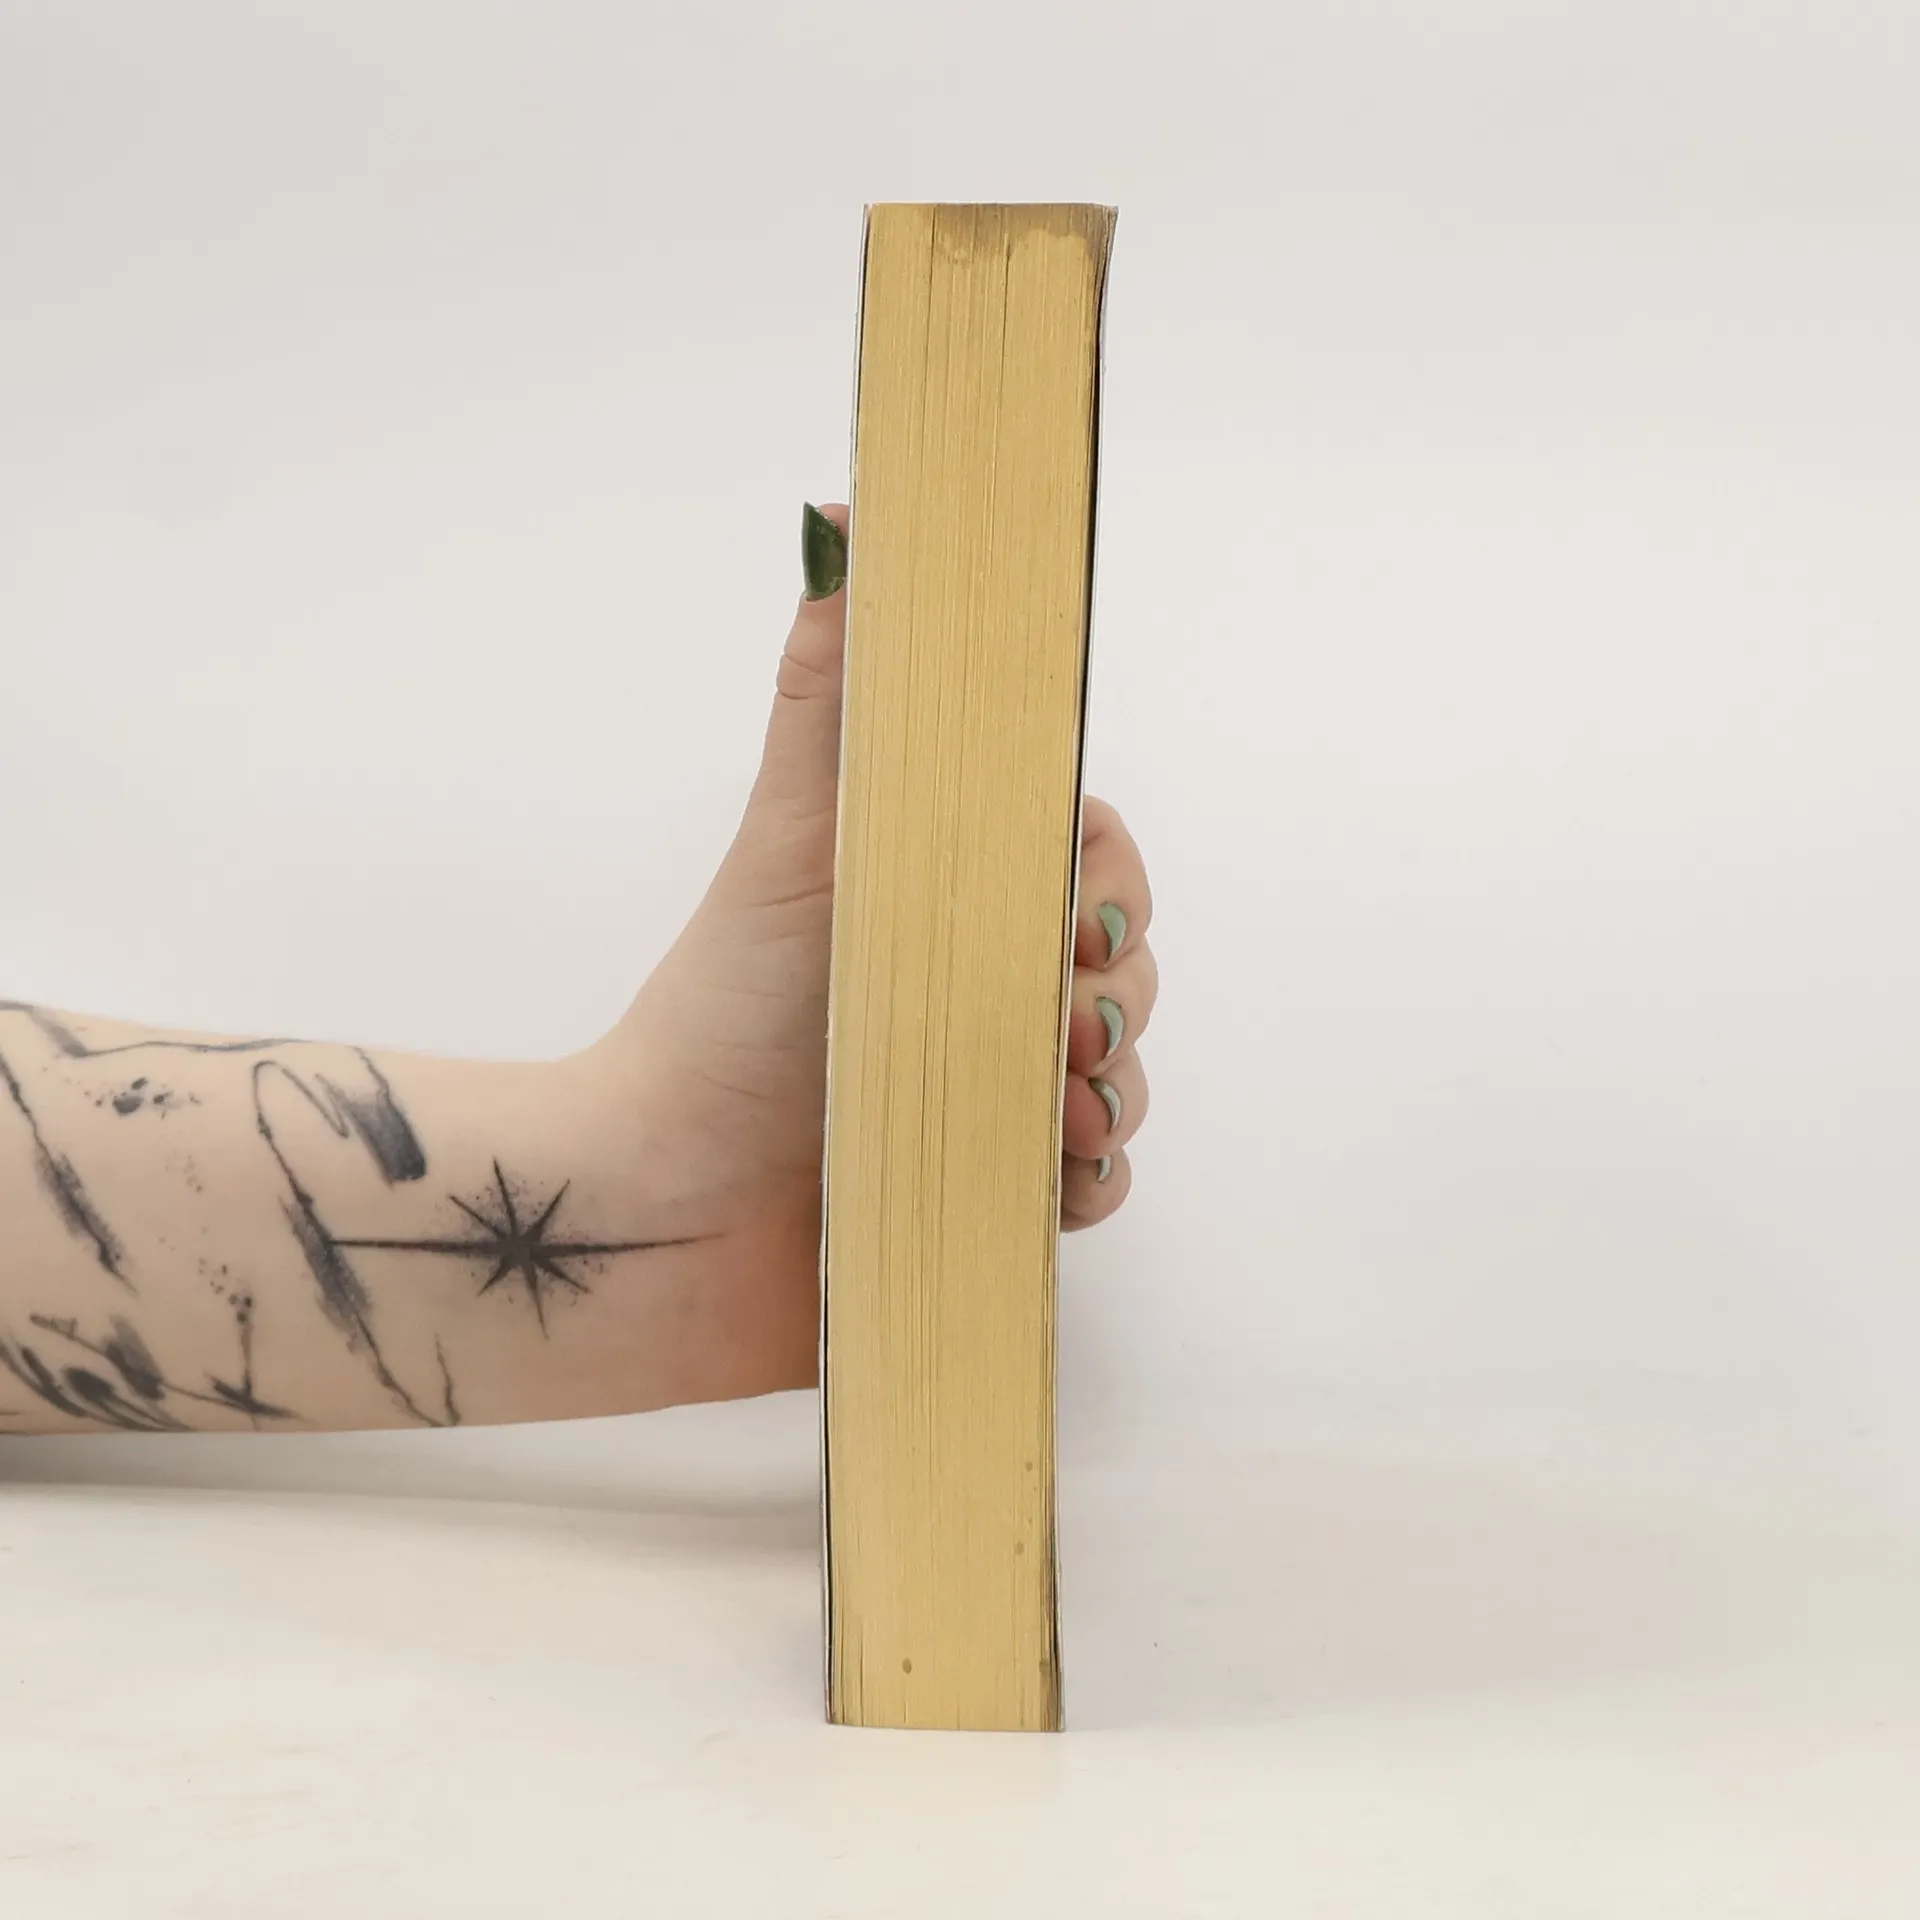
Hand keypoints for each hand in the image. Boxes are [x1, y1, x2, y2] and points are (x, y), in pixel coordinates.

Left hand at [597, 503, 1156, 1399]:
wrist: (665, 1211)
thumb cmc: (725, 1013)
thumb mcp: (793, 838)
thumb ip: (834, 693)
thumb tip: (843, 520)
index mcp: (941, 896)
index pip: (1089, 859)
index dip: (1104, 881)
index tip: (1070, 916)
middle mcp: (972, 986)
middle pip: (1123, 965)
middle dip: (1111, 995)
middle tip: (1051, 1026)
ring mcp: (985, 1090)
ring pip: (1123, 1073)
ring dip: (1108, 1094)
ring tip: (1044, 1117)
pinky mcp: (987, 1191)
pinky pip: (1094, 1182)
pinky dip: (1086, 1183)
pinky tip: (1041, 1184)